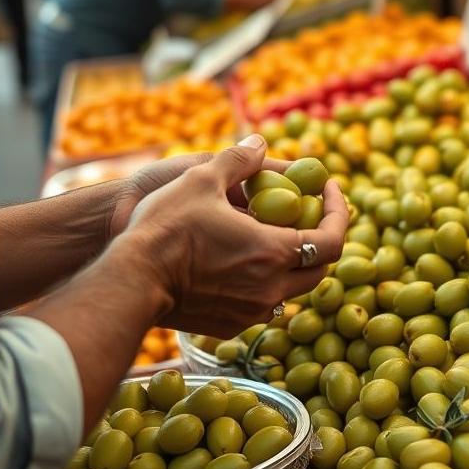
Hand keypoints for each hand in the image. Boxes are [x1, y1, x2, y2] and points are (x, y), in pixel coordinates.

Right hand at [122, 137, 348, 336]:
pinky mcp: (229, 326)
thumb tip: (258, 142)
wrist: (129, 282)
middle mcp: (271, 289)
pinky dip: (267, 281)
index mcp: (274, 252)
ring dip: (294, 262)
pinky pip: (263, 304)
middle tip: (309, 211)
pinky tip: (246, 260)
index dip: (339, 212)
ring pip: (292, 290)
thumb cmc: (166, 227)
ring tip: (277, 234)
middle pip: (319, 268)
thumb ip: (238, 159)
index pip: (333, 241)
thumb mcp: (202, 178)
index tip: (331, 190)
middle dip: (321, 237)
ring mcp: (251, 312)